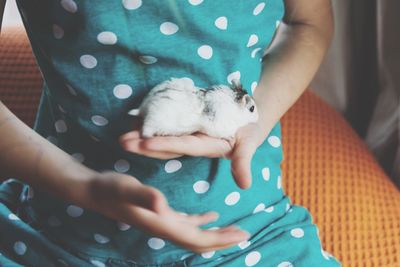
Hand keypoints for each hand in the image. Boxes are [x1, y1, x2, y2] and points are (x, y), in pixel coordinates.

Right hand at [82, 171, 249, 252]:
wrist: (95, 191)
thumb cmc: (110, 188)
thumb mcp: (127, 188)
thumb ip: (145, 196)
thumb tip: (164, 207)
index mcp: (162, 224)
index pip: (197, 239)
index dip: (220, 239)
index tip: (242, 235)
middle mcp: (164, 227)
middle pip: (199, 241)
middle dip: (222, 240)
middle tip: (246, 234)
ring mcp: (162, 222)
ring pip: (194, 234)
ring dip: (214, 233)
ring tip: (233, 230)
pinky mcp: (159, 214)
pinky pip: (185, 223)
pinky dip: (201, 223)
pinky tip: (210, 216)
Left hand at [119, 122, 267, 188]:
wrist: (247, 120)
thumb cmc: (248, 132)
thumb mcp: (247, 146)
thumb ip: (243, 163)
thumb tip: (245, 186)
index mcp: (203, 147)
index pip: (180, 147)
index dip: (163, 145)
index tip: (143, 144)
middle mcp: (191, 142)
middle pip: (164, 145)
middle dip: (143, 144)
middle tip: (122, 142)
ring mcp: (187, 132)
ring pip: (162, 135)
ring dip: (143, 135)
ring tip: (123, 134)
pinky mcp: (186, 123)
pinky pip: (166, 124)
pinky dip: (151, 122)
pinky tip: (135, 120)